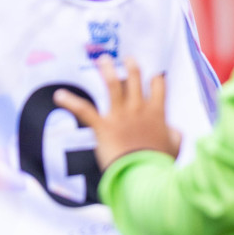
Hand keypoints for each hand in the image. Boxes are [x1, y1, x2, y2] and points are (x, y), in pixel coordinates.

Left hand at [55, 57, 181, 170]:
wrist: (145, 176)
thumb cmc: (159, 164)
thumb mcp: (174, 147)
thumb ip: (174, 134)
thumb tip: (173, 128)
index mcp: (157, 113)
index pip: (158, 85)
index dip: (155, 76)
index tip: (153, 71)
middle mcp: (138, 108)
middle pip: (134, 77)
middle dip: (130, 65)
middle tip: (126, 58)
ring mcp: (120, 115)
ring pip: (112, 84)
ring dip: (106, 69)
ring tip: (102, 59)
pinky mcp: (103, 125)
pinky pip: (83, 109)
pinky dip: (70, 101)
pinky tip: (59, 95)